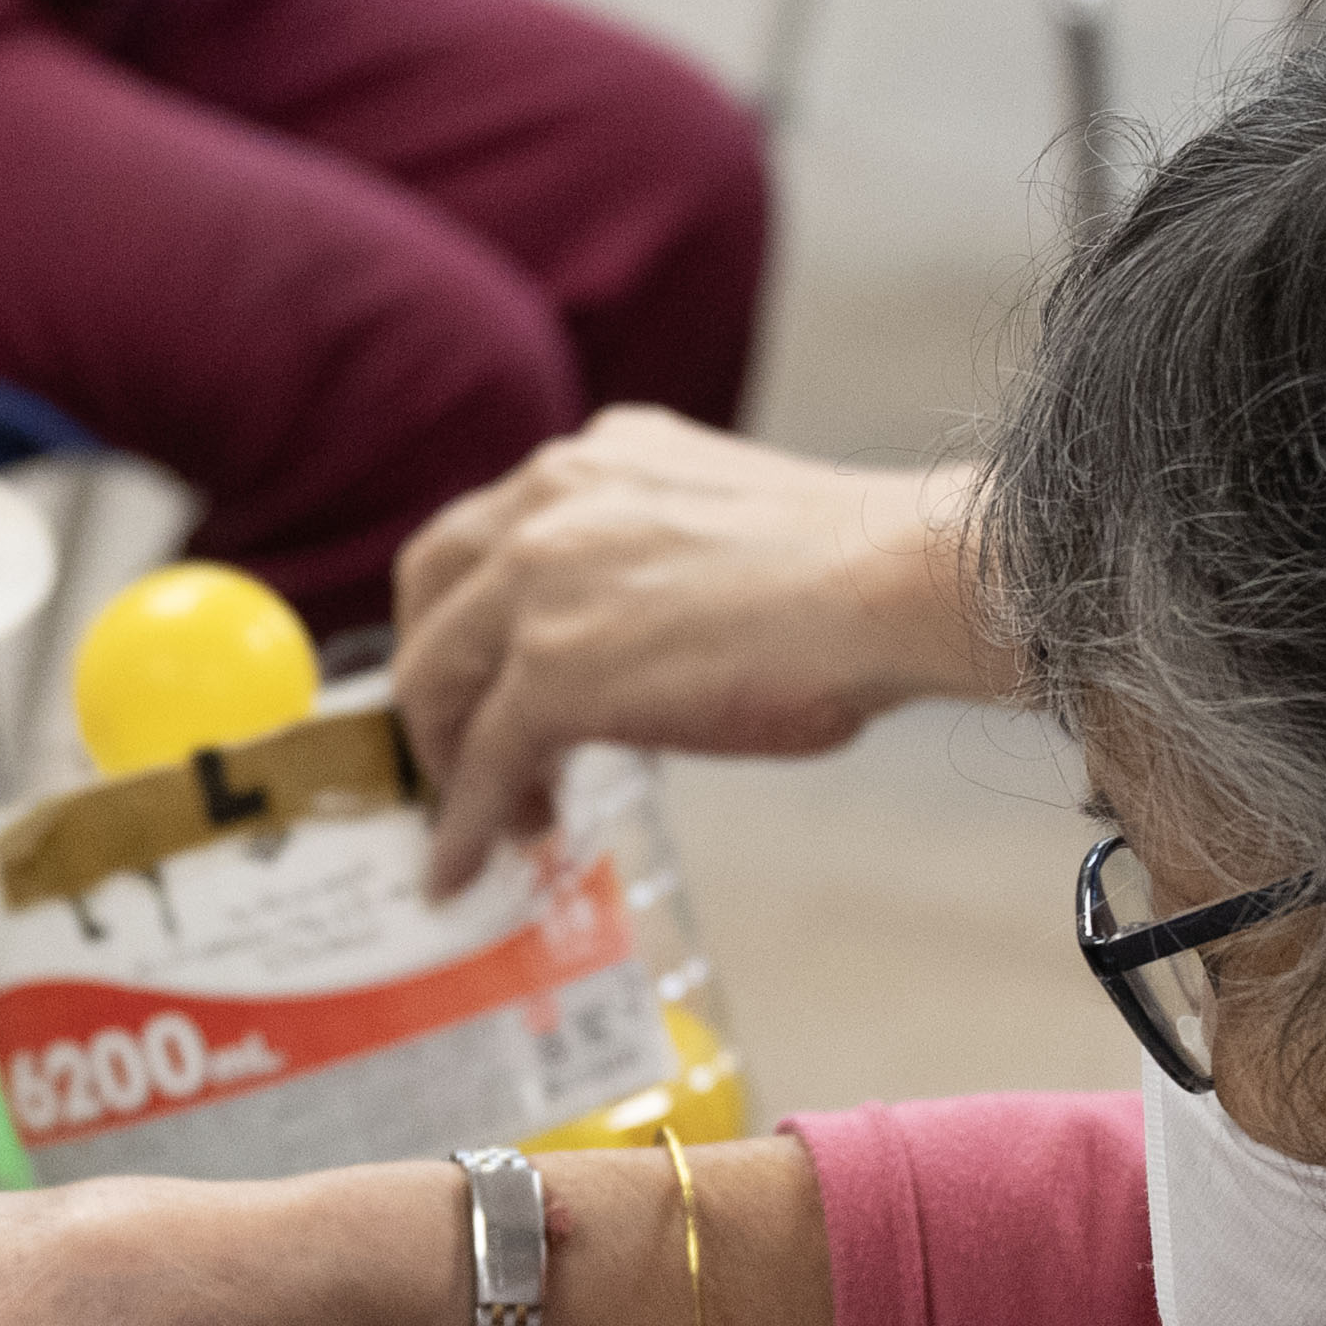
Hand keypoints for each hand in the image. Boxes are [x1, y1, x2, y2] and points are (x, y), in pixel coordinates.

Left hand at [388, 415, 1003, 876]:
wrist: (896, 587)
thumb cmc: (853, 579)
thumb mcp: (715, 534)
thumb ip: (645, 563)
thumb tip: (628, 653)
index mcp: (595, 457)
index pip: (483, 535)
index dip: (464, 618)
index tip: (481, 682)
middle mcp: (548, 498)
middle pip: (429, 593)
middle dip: (434, 684)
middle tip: (458, 754)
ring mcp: (539, 579)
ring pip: (439, 679)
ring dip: (447, 764)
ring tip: (494, 826)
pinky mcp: (552, 667)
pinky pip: (481, 758)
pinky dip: (464, 821)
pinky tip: (465, 868)